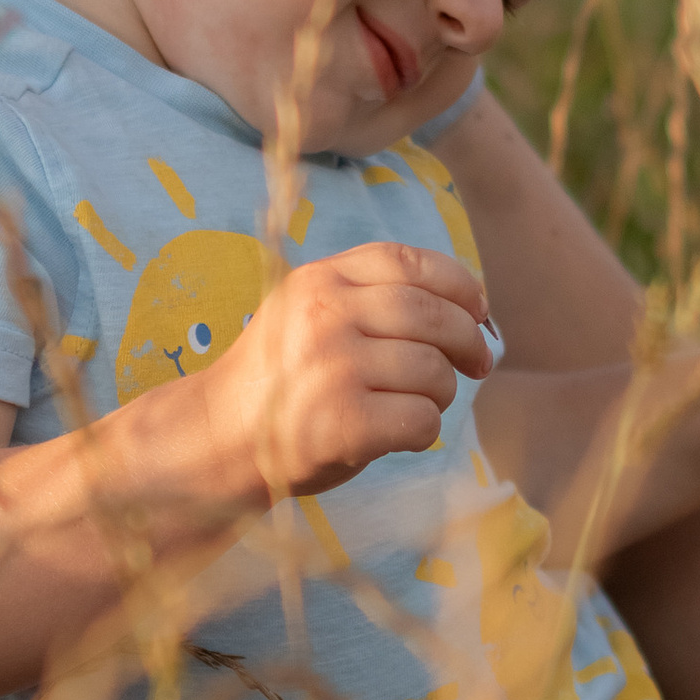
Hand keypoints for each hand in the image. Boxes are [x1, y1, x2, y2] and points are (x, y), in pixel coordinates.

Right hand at [193, 243, 492, 503]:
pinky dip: (424, 431)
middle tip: (478, 364)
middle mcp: (325, 316)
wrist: (220, 438)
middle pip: (434, 315)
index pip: (410, 261)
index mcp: (320, 281)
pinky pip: (422, 420)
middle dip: (469, 341)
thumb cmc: (282, 380)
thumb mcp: (309, 313)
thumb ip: (372, 297)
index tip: (479, 309)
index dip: (459, 283)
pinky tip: (400, 435)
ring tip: (417, 404)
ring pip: (434, 371)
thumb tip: (473, 310)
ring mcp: (333, 369)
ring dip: (442, 393)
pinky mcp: (343, 423)